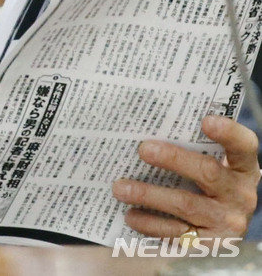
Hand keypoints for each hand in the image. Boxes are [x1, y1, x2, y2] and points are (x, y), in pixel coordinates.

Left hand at [112, 115, 259, 240]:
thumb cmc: (214, 181)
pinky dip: (150, 224)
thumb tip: (153, 124)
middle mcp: (240, 194)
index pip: (243, 145)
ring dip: (149, 195)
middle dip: (173, 158)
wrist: (227, 225)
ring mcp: (227, 222)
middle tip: (143, 149)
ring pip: (185, 204)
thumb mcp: (217, 163)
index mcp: (243, 166)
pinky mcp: (210, 245)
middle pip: (208, 172)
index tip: (206, 121)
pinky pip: (176, 234)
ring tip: (120, 187)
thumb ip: (197, 146)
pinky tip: (131, 215)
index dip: (228, 132)